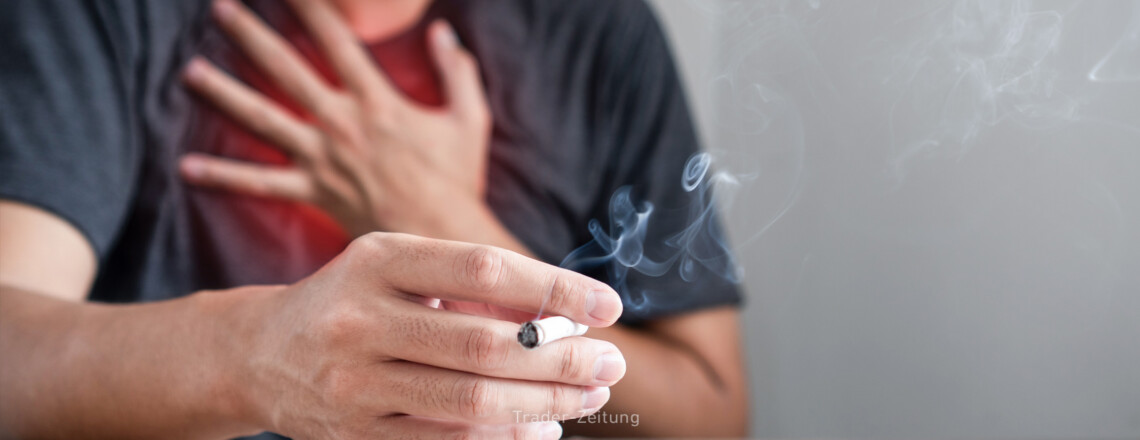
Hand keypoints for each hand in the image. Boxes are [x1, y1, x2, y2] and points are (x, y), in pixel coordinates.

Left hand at [180, 0, 490, 237]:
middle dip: (252, 35)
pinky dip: (223, 175)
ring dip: (224, 93)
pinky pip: (260, 184)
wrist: (441, 238)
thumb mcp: (469, 119)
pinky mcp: (313, 192)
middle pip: (287, 69)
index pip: (338, 41)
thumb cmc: (457, 180)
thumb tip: (445, 32)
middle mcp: (341, 122)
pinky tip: (187, 165)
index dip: (313, 8)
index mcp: (377, 100)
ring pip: (263, 118)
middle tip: (221, 9)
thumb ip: (458, 70)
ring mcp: (322, 158)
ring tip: (190, 71)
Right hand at [231, 233, 625, 438]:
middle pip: (485, 345)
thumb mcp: (398, 268)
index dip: (555, 289)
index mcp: (377, 259)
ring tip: (589, 394)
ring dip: (545, 402)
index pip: (484, 269)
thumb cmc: (354, 299)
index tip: (608, 305)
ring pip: (471, 401)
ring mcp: (353, 384)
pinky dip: (504, 436)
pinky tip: (542, 427)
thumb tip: (565, 316)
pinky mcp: (354, 435)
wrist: (259, 352)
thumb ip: (469, 283)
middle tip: (610, 362)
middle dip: (562, 357)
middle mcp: (359, 320)